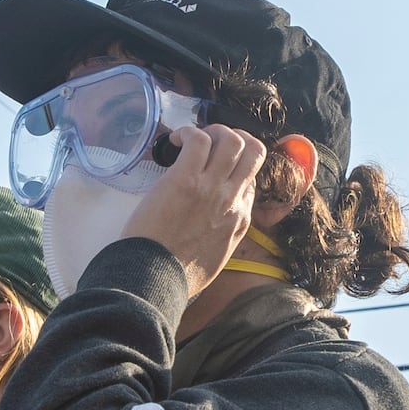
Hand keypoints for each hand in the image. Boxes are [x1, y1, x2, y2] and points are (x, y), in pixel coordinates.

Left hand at [124, 124, 264, 280]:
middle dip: (235, 138)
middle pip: (253, 151)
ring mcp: (211, 187)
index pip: (251, 180)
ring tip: (190, 139)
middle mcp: (232, 199)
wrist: (156, 278)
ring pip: (231, 139)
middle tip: (211, 142)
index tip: (215, 168)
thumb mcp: (217, 259)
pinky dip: (188, 133)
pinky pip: (198, 140)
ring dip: (212, 131)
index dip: (236, 168)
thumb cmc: (180, 274)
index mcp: (240, 219)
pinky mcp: (185, 179)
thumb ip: (225, 237)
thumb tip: (220, 225)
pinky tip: (174, 141)